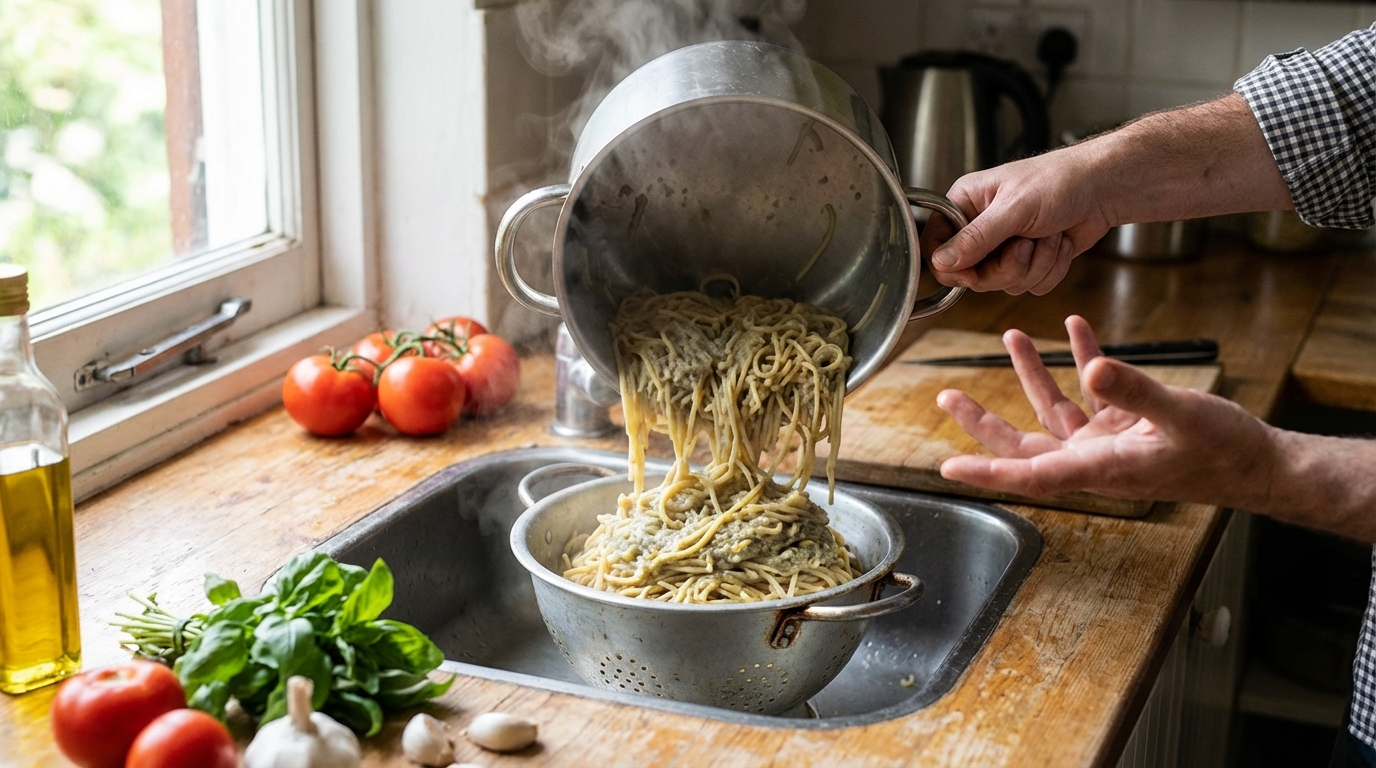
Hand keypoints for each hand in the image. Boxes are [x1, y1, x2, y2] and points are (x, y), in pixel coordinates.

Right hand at [927, 147, 1113, 295]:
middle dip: (1008, 266)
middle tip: (1026, 244)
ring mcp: (1005, 246)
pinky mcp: (1029, 261)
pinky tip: (1060, 243)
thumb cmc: (1061, 181)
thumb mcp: (1014, 209)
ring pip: (1003, 284)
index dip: (954, 266)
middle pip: (972, 275)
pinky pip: (1029, 286)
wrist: (1105, 188)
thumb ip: (976, 238)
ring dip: (1035, 265)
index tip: (975, 270)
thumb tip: (941, 262)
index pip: (937, 247)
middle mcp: (981, 227)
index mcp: (966, 205)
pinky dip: (1051, 270)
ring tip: (1050, 236)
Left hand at [935, 316, 1276, 506]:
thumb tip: (1093, 370)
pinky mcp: (1124, 424)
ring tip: (1012, 334)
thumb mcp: (1180, 415)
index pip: (1030, 474)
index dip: (986, 473)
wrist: (1257, 462)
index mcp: (1099, 468)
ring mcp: (1106, 442)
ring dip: (1031, 373)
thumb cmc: (1223, 451)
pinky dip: (1084, 359)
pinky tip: (1078, 327)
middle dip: (983, 421)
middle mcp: (1093, 458)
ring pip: (1053, 410)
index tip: (947, 468)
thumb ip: (1136, 391)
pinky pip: (1092, 390)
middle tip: (946, 397)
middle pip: (1022, 444)